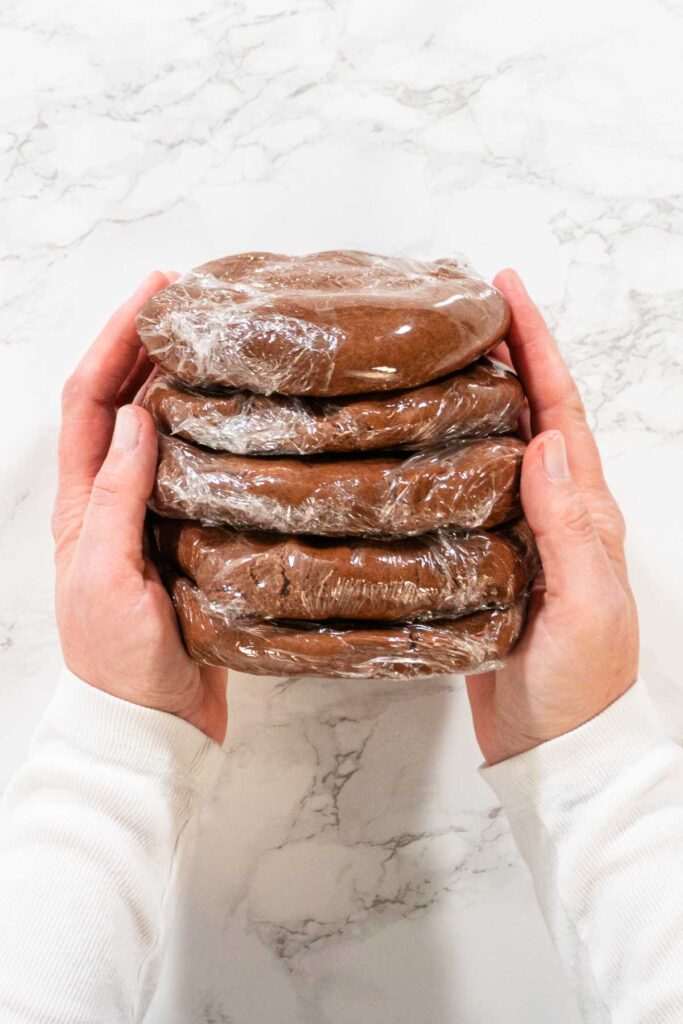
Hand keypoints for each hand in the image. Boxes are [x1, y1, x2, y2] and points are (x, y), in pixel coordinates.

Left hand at [52, 272, 227, 743]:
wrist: (151, 725)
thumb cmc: (117, 660)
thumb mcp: (104, 575)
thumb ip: (117, 497)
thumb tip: (138, 415)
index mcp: (83, 504)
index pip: (89, 403)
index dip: (113, 343)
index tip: (152, 295)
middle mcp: (112, 501)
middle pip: (122, 404)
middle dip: (144, 345)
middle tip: (188, 299)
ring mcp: (151, 519)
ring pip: (162, 433)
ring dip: (178, 381)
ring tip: (214, 341)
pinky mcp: (188, 541)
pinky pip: (199, 473)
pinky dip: (214, 435)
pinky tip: (242, 418)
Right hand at [466, 270, 638, 764]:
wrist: (556, 748)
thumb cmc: (580, 684)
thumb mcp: (586, 606)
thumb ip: (570, 527)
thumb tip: (541, 440)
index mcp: (586, 512)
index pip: (559, 410)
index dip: (536, 348)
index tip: (506, 291)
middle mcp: (557, 513)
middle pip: (530, 413)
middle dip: (506, 354)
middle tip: (463, 309)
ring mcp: (523, 536)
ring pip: (496, 448)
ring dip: (476, 397)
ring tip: (436, 358)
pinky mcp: (489, 563)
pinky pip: (470, 493)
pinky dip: (448, 456)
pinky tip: (419, 446)